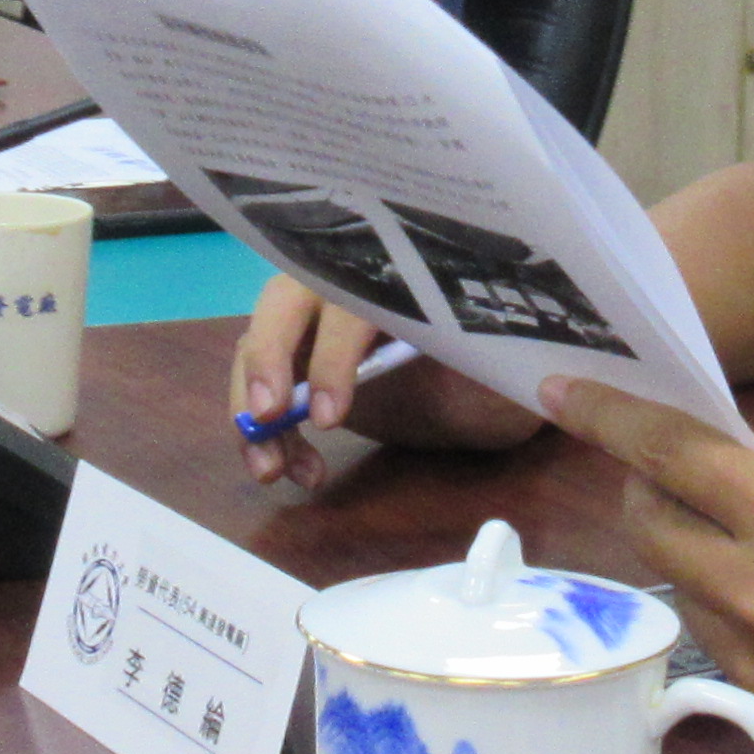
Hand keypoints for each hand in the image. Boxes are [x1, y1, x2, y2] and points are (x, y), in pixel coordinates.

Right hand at [231, 277, 542, 486]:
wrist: (479, 402)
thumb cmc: (493, 381)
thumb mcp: (504, 378)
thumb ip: (491, 367)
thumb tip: (477, 357)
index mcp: (399, 283)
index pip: (354, 302)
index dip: (333, 354)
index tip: (329, 416)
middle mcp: (346, 288)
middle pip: (284, 302)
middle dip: (267, 357)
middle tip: (266, 417)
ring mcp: (315, 324)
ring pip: (260, 345)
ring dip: (249, 407)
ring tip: (271, 471)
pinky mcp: (298, 363)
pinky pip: (259, 385)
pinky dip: (260, 430)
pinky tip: (286, 470)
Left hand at [541, 379, 753, 753]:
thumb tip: (704, 450)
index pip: (669, 456)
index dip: (607, 418)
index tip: (558, 393)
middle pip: (647, 525)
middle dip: (651, 490)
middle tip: (683, 478)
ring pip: (678, 589)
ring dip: (699, 560)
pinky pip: (713, 648)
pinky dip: (732, 617)